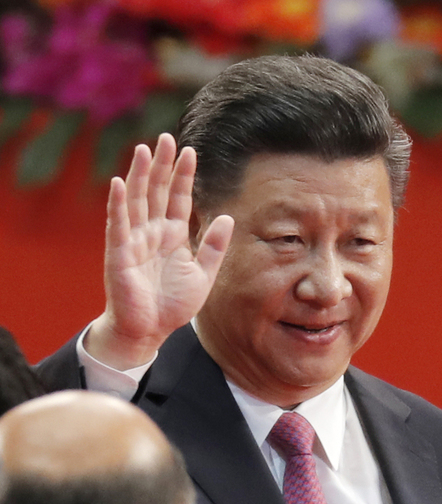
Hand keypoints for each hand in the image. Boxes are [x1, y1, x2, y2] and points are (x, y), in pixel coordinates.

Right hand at [86, 134, 233, 369]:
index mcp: (173, 235)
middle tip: (167, 137)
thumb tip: (226, 217)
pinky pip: (118, 225)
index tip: (190, 151)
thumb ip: (214, 247)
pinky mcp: (119, 253)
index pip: (179, 198)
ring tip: (145, 150)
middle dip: (162, 165)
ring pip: (137, 200)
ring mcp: (135, 240)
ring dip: (140, 175)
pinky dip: (118, 204)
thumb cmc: (172, 304)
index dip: (183, 175)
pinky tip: (120, 183)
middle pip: (158, 191)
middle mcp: (153, 232)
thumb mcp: (203, 275)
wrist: (150, 331)